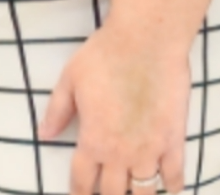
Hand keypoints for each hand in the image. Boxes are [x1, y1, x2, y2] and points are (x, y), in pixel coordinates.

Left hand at [40, 18, 188, 194]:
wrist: (148, 40)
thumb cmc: (105, 55)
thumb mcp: (70, 80)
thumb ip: (57, 111)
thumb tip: (44, 134)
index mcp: (93, 141)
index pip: (83, 181)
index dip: (80, 193)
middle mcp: (121, 153)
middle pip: (113, 193)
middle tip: (106, 193)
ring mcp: (150, 150)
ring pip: (144, 191)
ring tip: (134, 192)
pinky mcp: (174, 139)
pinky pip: (175, 174)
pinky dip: (173, 186)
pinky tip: (171, 189)